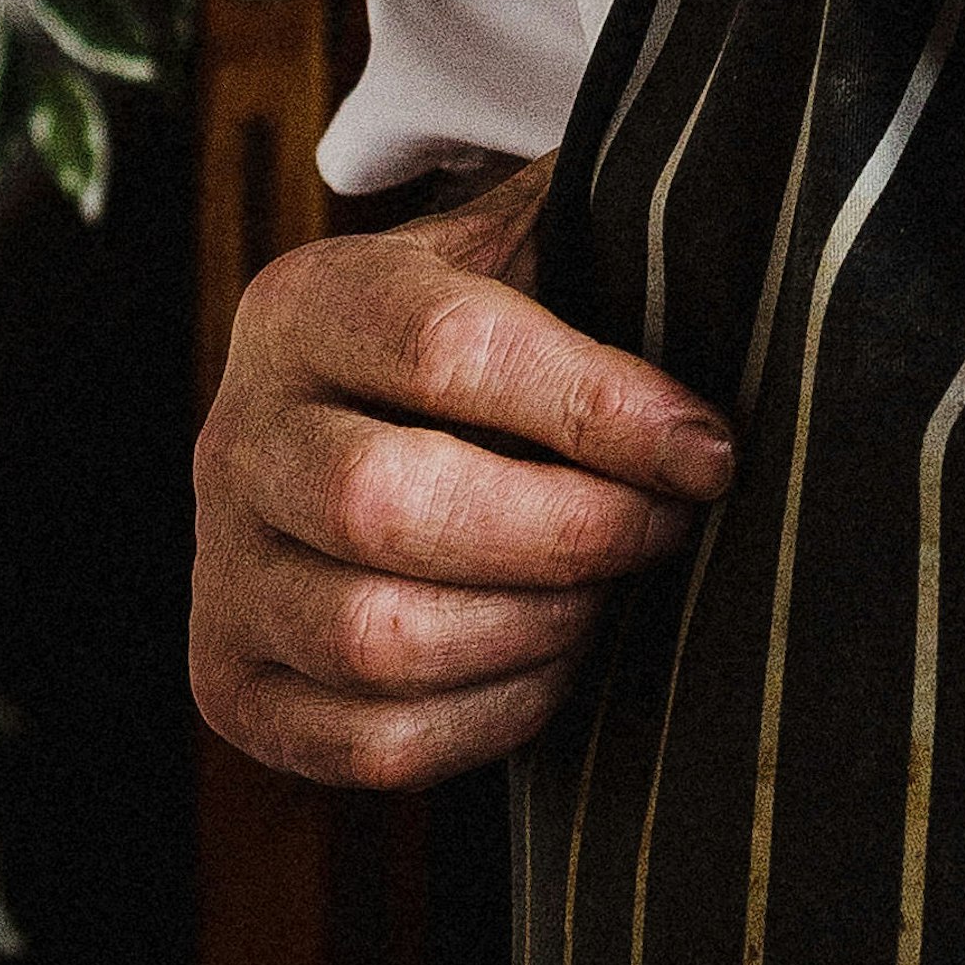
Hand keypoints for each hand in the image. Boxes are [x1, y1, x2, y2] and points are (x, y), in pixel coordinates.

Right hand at [189, 162, 733, 787]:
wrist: (353, 429)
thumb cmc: (484, 341)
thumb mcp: (520, 252)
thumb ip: (600, 229)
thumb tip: (742, 223)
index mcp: (308, 303)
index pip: (447, 348)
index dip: (599, 409)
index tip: (710, 449)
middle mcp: (236, 436)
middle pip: (386, 504)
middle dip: (567, 530)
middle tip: (668, 527)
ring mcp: (222, 572)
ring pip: (375, 636)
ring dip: (534, 628)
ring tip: (611, 591)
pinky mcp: (234, 687)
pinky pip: (370, 741)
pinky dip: (491, 716)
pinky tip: (556, 659)